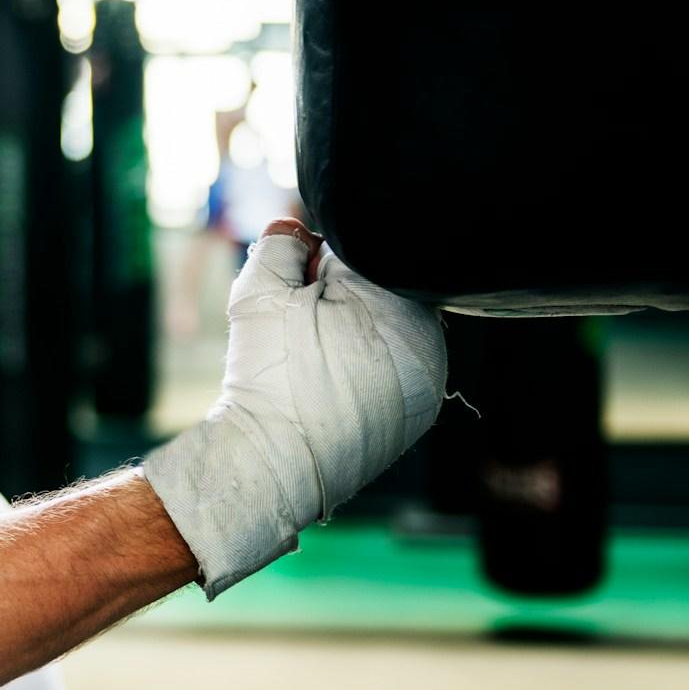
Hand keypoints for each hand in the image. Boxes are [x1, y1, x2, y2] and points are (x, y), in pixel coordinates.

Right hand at [142, 218, 446, 595]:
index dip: (320, 261)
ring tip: (313, 359)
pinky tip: (331, 387)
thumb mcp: (259, 293)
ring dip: (357, 331)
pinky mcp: (418, 412)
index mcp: (399, 296)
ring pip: (391, 331)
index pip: (363, 251)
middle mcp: (429, 336)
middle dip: (342, 295)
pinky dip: (368, 369)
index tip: (296, 283)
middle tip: (300, 324)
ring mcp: (428, 378)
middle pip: (383, 290)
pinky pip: (396, 370)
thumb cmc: (267, 377)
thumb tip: (293, 225)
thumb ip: (279, 243)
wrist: (272, 464)